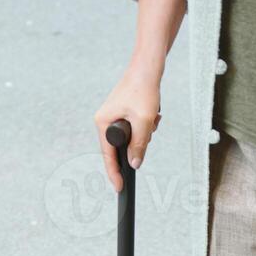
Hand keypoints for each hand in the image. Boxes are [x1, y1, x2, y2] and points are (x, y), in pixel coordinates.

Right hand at [94, 67, 160, 192]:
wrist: (148, 67)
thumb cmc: (143, 90)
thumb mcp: (144, 122)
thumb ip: (139, 145)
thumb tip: (135, 164)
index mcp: (103, 123)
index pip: (108, 156)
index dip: (114, 173)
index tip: (120, 188)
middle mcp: (106, 121)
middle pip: (121, 147)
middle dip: (138, 144)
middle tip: (149, 128)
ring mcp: (115, 116)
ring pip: (132, 138)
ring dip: (145, 132)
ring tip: (151, 116)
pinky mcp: (125, 113)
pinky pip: (136, 128)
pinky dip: (147, 125)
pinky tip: (152, 113)